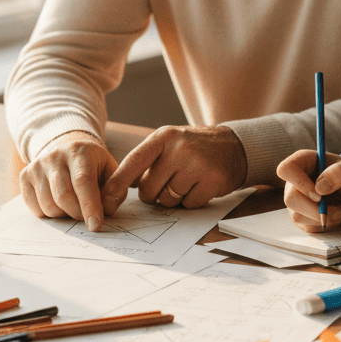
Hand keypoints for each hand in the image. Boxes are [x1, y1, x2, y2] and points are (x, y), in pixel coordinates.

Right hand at [20, 131, 118, 232]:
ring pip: (48, 205)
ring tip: (73, 206)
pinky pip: (35, 209)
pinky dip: (49, 214)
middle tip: (86, 216)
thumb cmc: (93, 166)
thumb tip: (105, 211)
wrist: (67, 150)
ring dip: (64, 215)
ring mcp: (37, 165)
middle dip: (77, 214)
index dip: (90, 205)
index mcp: (80, 151)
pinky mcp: (25, 176)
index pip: (83, 181)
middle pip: (63, 196)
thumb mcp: (110, 172)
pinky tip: (58, 204)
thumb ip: (115, 191)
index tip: (95, 226)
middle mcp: (55, 155)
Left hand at [102, 124, 247, 211]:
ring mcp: (197, 164)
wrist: (234, 146)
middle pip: (149, 189)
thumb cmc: (193, 148)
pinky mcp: (212, 180)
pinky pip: (189, 205)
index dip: (118, 182)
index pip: (133, 161)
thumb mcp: (170, 143)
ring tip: (187, 181)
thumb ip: (146, 161)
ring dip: (174, 198)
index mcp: (164, 137)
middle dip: (153, 194)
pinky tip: (200, 186)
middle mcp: (179, 148)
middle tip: (166, 184)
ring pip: (168, 199)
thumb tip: (116, 190)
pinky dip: (191, 201)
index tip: (106, 198)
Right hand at [277, 150, 340, 231]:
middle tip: (339, 210)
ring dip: (325, 219)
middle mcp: (294, 181)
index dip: (299, 183)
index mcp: (302, 161)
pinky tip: (337, 215)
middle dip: (315, 210)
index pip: (286, 170)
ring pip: (298, 216)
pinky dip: (326, 225)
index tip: (319, 196)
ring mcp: (296, 200)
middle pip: (291, 199)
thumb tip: (319, 188)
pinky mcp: (301, 216)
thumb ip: (338, 173)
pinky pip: (308, 227)